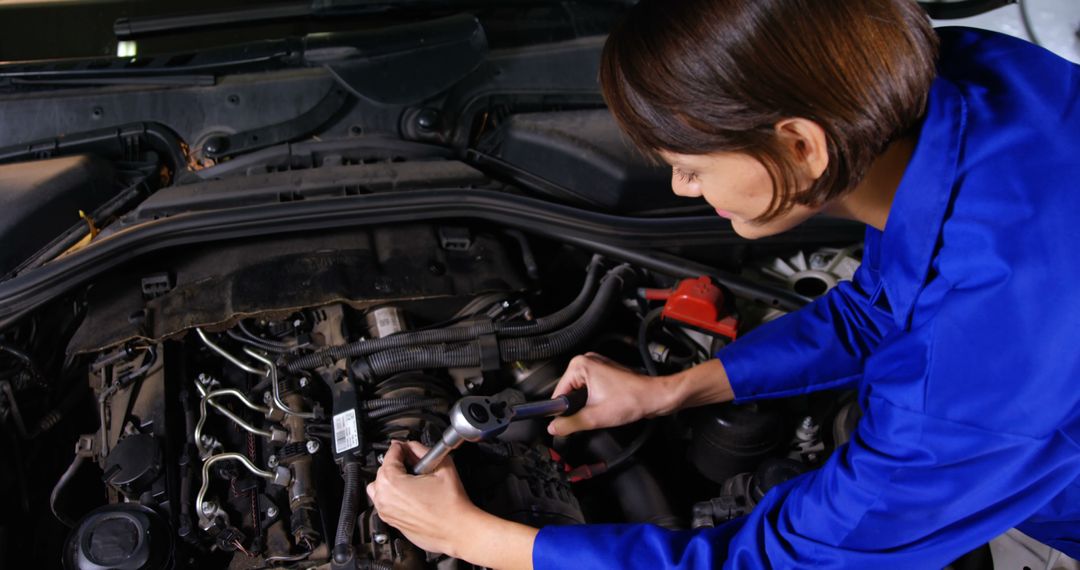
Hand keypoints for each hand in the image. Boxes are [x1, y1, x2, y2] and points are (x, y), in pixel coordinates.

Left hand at [367, 440, 539, 569]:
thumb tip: (413, 446)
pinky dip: (392, 496)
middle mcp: (384, 499)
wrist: (457, 530)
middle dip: (396, 464)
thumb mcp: (441, 466)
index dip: (400, 447)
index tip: (405, 446)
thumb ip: (422, 450)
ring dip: (390, 480)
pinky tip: (410, 494)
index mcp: (392, 483)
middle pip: (382, 471)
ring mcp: (387, 513)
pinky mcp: (392, 522)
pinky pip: (385, 503)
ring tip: (409, 478)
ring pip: (379, 488)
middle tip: (413, 462)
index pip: (389, 455)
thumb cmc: (451, 505)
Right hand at [547, 352, 676, 436]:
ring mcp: (596, 365)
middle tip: (590, 415)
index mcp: (580, 365)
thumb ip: (570, 424)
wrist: (654, 397)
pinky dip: (592, 400)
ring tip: (599, 410)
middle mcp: (587, 360)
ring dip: (585, 404)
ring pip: (578, 392)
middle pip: (567, 392)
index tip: (564, 422)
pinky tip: (603, 405)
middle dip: (575, 407)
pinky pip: (588, 389)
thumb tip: (553, 428)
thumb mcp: (595, 417)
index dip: (561, 410)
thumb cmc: (632, 399)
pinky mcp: (603, 372)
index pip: (558, 392)